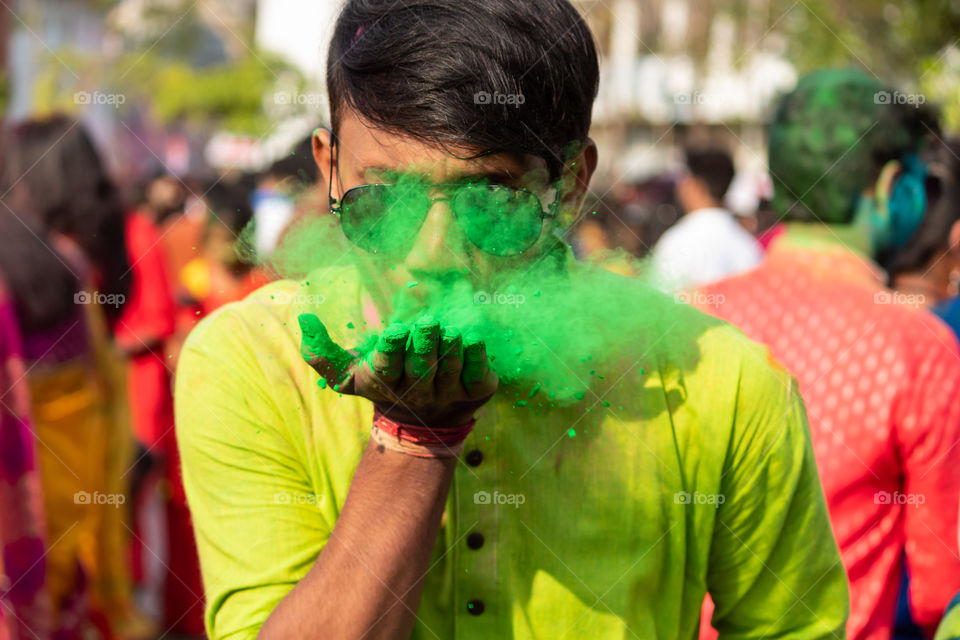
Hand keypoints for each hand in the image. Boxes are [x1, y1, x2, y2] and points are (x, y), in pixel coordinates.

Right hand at [299, 314, 497, 427]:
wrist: (425, 424)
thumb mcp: (349, 375)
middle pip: (421, 367)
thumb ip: (322, 353)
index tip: (397, 330)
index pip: (388, 367)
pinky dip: (476, 358)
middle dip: (423, 344)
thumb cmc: (384, 383)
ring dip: (449, 349)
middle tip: (427, 322)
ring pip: (449, 369)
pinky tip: (473, 339)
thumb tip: (304, 317)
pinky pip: (476, 374)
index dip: (393, 349)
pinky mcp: (476, 390)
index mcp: (387, 383)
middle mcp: (419, 391)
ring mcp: (449, 393)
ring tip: (449, 330)